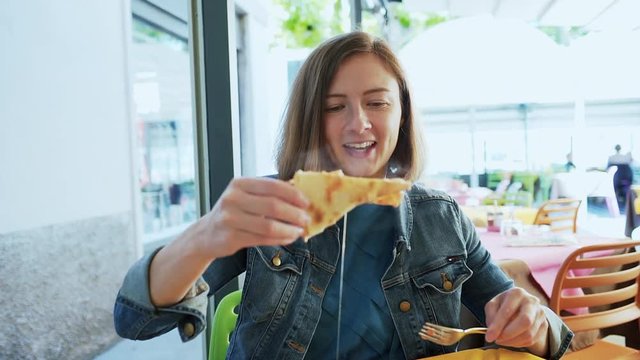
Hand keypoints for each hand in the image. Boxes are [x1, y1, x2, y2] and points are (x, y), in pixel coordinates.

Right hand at [194, 177, 309, 258]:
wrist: (206, 234)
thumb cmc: (233, 212)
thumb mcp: (245, 196)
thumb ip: (267, 193)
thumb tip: (300, 195)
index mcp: (239, 184)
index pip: (272, 186)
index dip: (293, 194)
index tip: (306, 202)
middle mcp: (233, 199)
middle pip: (273, 205)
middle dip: (294, 213)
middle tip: (306, 219)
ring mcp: (230, 219)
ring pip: (269, 225)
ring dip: (289, 229)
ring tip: (299, 231)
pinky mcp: (231, 237)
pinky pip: (263, 239)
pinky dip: (280, 239)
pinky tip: (288, 238)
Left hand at [484, 287, 548, 356]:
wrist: (521, 305)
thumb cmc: (505, 304)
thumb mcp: (493, 305)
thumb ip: (491, 316)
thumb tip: (492, 331)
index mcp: (517, 293)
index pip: (507, 311)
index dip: (497, 326)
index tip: (489, 337)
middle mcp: (532, 301)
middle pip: (525, 321)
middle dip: (509, 334)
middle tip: (497, 340)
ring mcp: (540, 313)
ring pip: (529, 334)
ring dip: (512, 341)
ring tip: (502, 340)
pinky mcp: (544, 325)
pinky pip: (532, 340)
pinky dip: (519, 343)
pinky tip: (511, 340)